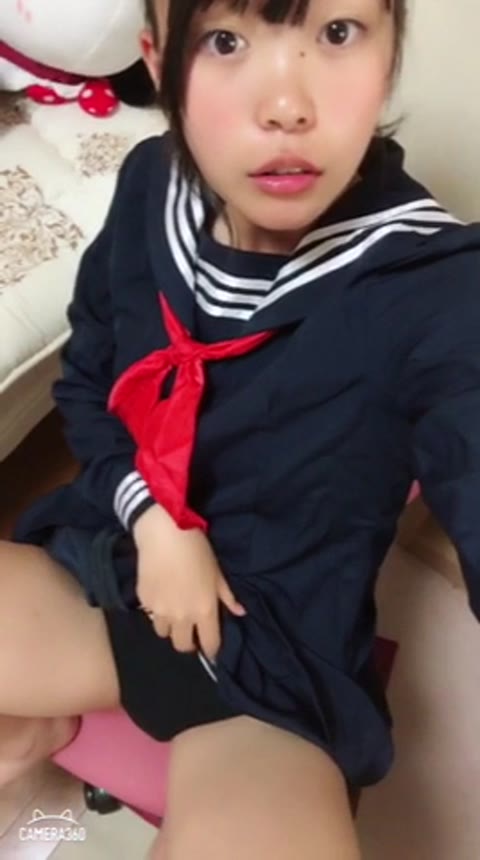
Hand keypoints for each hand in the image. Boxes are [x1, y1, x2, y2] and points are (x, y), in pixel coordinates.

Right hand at [133, 504, 246, 661]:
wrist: (165, 533)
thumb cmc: (198, 550)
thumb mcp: (218, 573)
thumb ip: (227, 597)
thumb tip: (240, 612)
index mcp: (204, 611)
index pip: (209, 645)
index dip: (212, 649)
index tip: (211, 646)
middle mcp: (181, 617)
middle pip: (182, 646)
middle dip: (188, 642)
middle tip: (191, 630)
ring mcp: (159, 611)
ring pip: (163, 633)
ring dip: (170, 627)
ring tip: (173, 612)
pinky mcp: (143, 600)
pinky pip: (150, 614)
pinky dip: (156, 610)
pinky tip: (161, 594)